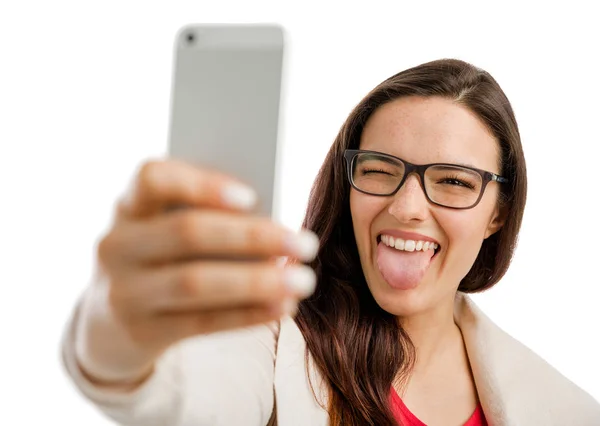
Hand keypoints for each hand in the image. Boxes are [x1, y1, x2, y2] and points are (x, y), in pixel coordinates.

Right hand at [73, 159, 318, 386]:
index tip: (252, 196)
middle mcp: (117, 245)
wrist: (114, 320)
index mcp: (129, 205)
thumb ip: (208, 217)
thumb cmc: (164, 257)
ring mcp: (124, 291)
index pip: (153, 179)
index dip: (201, 185)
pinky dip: (247, 313)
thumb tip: (274, 223)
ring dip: (258, 281)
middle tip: (307, 244)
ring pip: (195, 282)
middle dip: (253, 237)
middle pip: (187, 233)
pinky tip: (282, 307)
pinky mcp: (141, 332)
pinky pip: (200, 322)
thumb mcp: (169, 228)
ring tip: (304, 280)